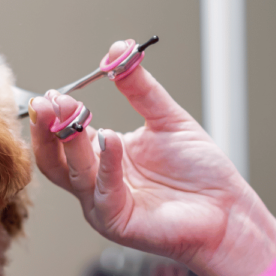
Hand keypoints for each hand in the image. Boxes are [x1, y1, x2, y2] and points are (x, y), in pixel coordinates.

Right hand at [29, 41, 275, 275]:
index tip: (52, 94)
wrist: (227, 211)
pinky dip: (107, 165)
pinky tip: (112, 139)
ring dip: (72, 143)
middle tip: (49, 104)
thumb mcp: (166, 120)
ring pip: (75, 175)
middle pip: (55, 161)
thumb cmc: (199, 175)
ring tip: (74, 114)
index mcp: (103, 160)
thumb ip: (139, 89)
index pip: (63, 139)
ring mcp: (104, 206)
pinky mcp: (118, 223)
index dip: (54, 117)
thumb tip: (117, 53)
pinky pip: (104, 194)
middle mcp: (97, 184)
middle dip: (48, 131)